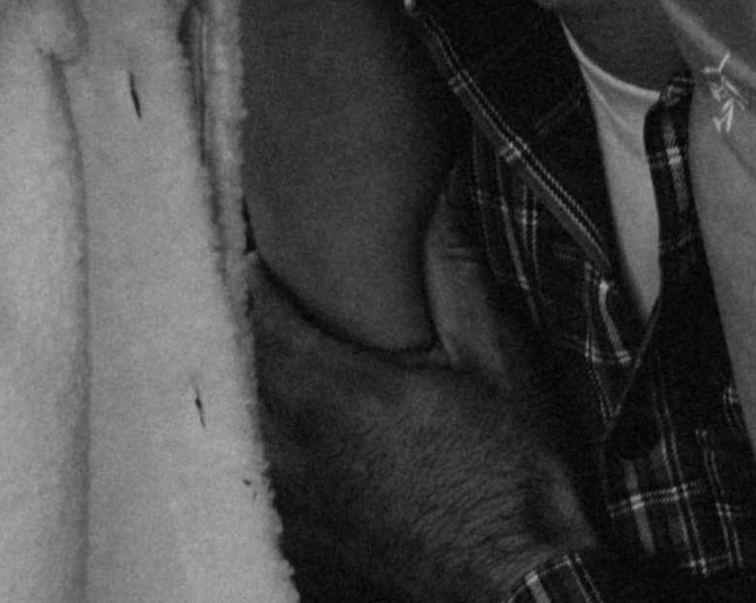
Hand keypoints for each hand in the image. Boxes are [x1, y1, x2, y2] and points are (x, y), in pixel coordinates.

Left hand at [253, 205, 640, 602]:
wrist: (517, 588)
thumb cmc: (514, 476)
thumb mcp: (499, 360)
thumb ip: (458, 272)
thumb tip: (445, 191)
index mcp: (339, 398)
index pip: (263, 324)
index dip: (251, 280)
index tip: (253, 248)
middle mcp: (300, 458)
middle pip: (237, 381)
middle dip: (239, 332)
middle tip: (250, 297)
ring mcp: (298, 517)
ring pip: (242, 443)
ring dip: (246, 399)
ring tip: (259, 366)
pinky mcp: (308, 559)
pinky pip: (262, 498)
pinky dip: (262, 463)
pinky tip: (284, 454)